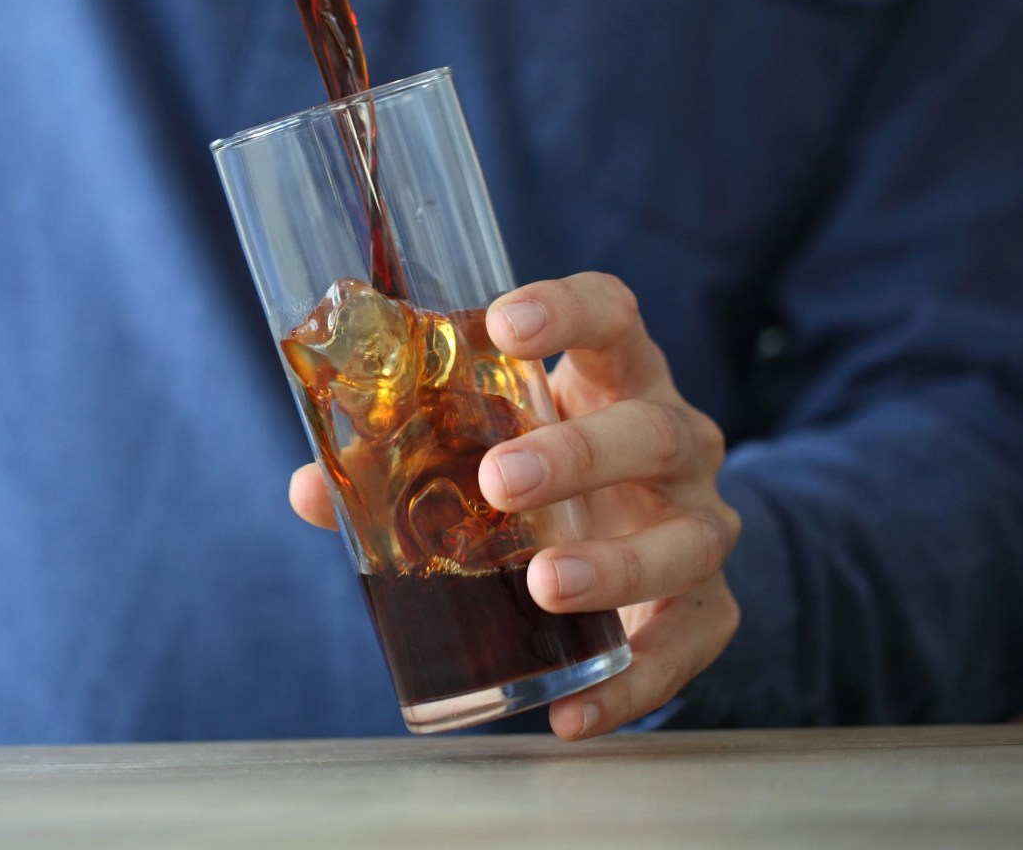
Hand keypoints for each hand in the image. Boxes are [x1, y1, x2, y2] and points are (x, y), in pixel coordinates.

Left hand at [288, 271, 741, 739]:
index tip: (502, 325)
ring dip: (618, 564)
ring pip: (689, 537)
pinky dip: (633, 682)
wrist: (641, 540)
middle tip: (499, 480)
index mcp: (613, 376)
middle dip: (578, 454)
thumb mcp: (483, 447)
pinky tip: (571, 712)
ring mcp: (700, 521)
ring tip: (545, 584)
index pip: (611, 315)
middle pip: (652, 429)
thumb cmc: (543, 470)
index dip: (566, 309)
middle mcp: (674, 439)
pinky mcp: (711, 605)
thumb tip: (311, 489)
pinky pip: (688, 644)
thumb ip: (401, 459)